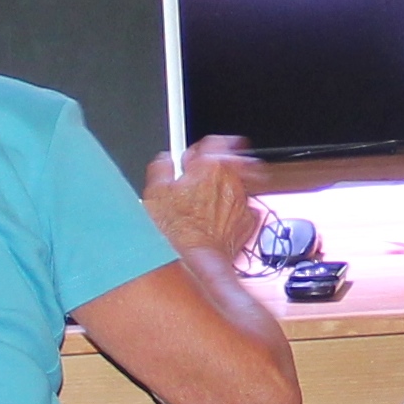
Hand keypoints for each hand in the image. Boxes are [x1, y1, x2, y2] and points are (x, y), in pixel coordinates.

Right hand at [147, 136, 261, 260]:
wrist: (195, 261)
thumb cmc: (176, 230)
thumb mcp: (155, 192)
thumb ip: (161, 167)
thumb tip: (164, 161)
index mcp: (210, 166)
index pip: (214, 141)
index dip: (202, 148)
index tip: (196, 156)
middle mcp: (231, 180)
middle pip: (235, 159)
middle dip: (223, 163)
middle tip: (211, 172)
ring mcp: (242, 201)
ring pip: (240, 184)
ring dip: (228, 187)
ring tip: (211, 199)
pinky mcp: (248, 222)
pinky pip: (244, 208)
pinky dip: (234, 210)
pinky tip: (220, 217)